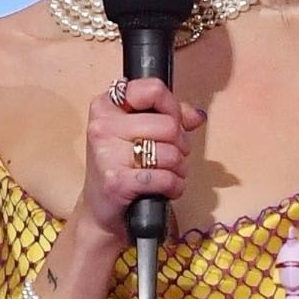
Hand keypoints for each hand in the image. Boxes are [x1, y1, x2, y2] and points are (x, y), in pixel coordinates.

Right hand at [74, 76, 205, 246]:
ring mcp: (107, 154)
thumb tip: (197, 115)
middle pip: (168, 125)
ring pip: (171, 153)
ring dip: (179, 168)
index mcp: (106, 105)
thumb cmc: (122, 167)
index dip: (171, 108)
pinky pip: (165, 178)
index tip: (170, 122)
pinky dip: (175, 186)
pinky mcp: (116, 182)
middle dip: (180, 144)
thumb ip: (170, 117)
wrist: (100, 210)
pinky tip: (167, 189)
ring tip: (168, 173)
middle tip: (171, 156)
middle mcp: (102, 126)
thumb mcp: (140, 133)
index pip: (152, 89)